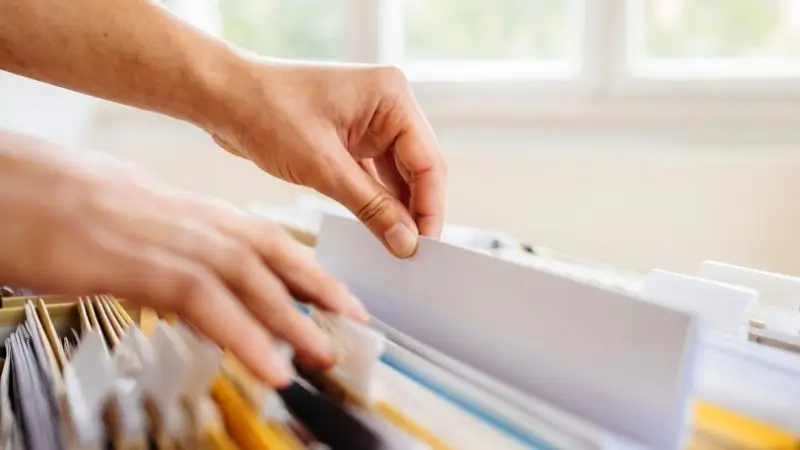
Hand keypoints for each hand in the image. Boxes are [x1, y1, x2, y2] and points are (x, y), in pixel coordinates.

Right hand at [0, 132, 367, 385]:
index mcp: (190, 210)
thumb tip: (203, 286)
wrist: (9, 184)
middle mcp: (189, 219)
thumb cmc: (62, 203)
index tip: (338, 292)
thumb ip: (176, 251)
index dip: (307, 265)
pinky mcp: (136, 263)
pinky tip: (268, 365)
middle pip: (270, 252)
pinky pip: (205, 303)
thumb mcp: (134, 223)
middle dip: (318, 288)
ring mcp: (166, 239)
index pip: (264, 236)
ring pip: (248, 278)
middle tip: (353, 321)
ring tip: (323, 353)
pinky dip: (243, 337)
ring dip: (291, 319)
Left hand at [207, 61, 446, 257]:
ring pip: (396, 175)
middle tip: (413, 254)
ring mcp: (369, 120)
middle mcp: (386, 104)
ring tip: (396, 247)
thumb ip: (371, 207)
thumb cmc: (266, 112)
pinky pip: (374, 174)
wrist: (221, 97)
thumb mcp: (322, 167)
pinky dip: (375, 200)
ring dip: (395, 209)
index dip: (430, 207)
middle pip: (417, 168)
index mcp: (391, 96)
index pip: (427, 161)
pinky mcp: (351, 136)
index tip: (425, 246)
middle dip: (415, 211)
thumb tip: (407, 242)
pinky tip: (377, 228)